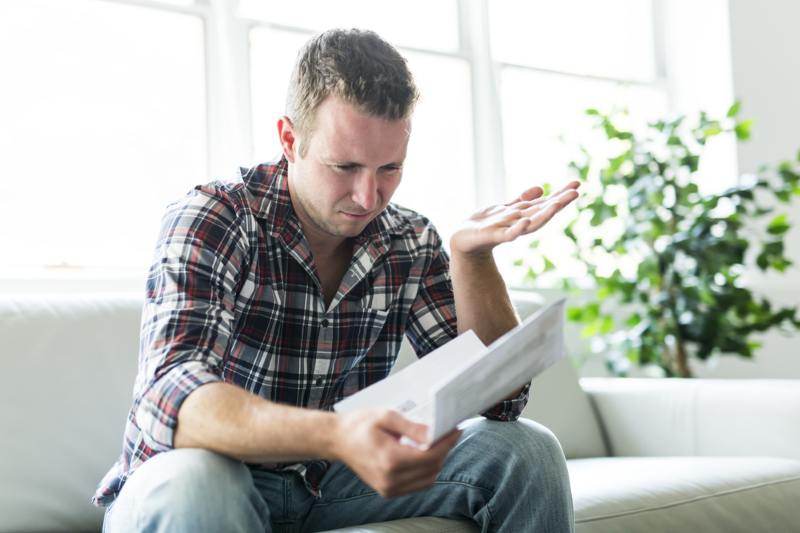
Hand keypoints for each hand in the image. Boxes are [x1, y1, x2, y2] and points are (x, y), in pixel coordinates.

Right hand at [332, 409, 461, 497]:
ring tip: (439, 443)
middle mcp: (390, 479)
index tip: (455, 430)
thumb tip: (434, 434)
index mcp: (390, 459)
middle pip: (432, 469)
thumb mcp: (386, 416)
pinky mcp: (388, 491)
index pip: (430, 456)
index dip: (447, 443)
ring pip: (428, 480)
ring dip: (437, 462)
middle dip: (444, 450)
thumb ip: (412, 427)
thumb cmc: (359, 426)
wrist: (338, 441)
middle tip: (449, 434)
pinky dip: (426, 472)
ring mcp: (389, 488)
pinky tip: (425, 455)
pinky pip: (417, 485)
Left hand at [450, 181, 580, 255]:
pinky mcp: (494, 236)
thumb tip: (541, 188)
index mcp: (523, 215)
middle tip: (576, 193)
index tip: (577, 184)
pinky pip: (508, 234)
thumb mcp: (506, 208)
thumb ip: (522, 200)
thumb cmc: (486, 224)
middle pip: (542, 212)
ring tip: (557, 204)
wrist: (464, 239)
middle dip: (559, 203)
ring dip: (544, 215)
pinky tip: (525, 221)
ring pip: (529, 223)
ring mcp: (508, 230)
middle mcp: (520, 223)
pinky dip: (517, 229)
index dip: (561, 195)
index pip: (545, 204)